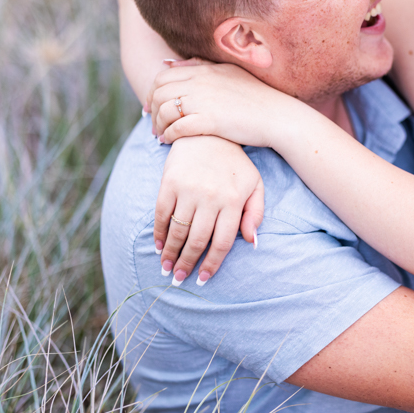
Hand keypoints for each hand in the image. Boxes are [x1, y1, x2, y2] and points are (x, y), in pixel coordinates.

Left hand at [148, 60, 302, 147]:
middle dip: (151, 109)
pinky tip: (169, 142)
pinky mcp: (210, 121)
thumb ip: (199, 66)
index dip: (153, 91)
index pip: (164, 75)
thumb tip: (169, 64)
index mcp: (205, 69)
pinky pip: (178, 128)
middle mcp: (201, 82)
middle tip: (152, 123)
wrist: (278, 116)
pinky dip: (168, 135)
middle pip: (159, 92)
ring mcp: (205, 101)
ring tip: (159, 135)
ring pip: (165, 110)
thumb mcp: (229, 72)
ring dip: (158, 124)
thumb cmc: (257, 96)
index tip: (152, 105)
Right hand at [153, 135, 263, 284]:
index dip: (212, 263)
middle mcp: (210, 198)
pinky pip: (162, 214)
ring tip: (167, 268)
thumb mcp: (254, 184)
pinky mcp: (169, 182)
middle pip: (198, 240)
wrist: (209, 133)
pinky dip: (159, 233)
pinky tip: (158, 246)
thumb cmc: (234, 164)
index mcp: (232, 201)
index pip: (222, 241)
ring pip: (178, 230)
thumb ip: (255, 213)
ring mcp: (188, 190)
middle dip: (187, 263)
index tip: (203, 279)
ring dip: (170, 253)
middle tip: (179, 279)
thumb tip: (252, 242)